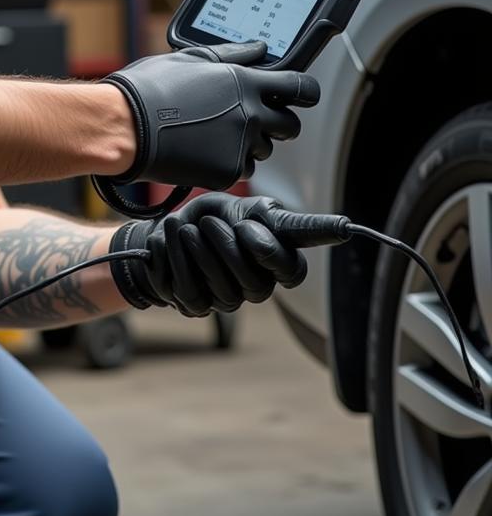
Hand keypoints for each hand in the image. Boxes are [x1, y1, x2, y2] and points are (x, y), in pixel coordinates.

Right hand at [100, 41, 319, 190]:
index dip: (304, 92)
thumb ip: (231, 55)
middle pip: (290, 126)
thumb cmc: (148, 89)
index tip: (300, 95)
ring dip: (248, 145)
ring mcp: (239, 146)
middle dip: (277, 124)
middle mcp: (250, 114)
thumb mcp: (190, 59)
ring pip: (263, 150)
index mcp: (245, 82)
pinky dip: (226, 164)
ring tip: (214, 136)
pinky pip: (240, 170)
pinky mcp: (225, 172)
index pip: (299, 87)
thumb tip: (257, 48)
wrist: (123, 126)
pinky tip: (202, 152)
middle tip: (252, 120)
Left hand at [109, 193, 308, 316]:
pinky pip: (189, 292)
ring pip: (221, 288)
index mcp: (277, 264)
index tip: (286, 226)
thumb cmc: (216, 218)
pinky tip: (169, 242)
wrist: (169, 229)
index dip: (275, 251)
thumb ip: (288, 222)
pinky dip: (175, 260)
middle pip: (253, 282)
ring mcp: (227, 301)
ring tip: (183, 227)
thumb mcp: (250, 209)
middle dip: (226, 246)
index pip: (293, 270)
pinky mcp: (197, 306)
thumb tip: (346, 227)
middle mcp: (258, 288)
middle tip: (208, 222)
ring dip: (195, 251)